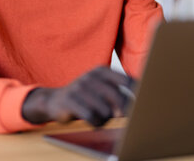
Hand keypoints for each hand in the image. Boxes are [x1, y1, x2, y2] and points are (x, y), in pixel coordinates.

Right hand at [21, 66, 135, 127]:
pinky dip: (95, 123)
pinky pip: (90, 117)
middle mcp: (91, 76)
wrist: (56, 100)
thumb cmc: (86, 96)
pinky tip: (92, 121)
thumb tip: (134, 107)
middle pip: (118, 97)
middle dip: (121, 111)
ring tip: (100, 117)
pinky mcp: (70, 100)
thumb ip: (118, 92)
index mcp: (102, 70)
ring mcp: (79, 87)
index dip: (136, 94)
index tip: (137, 103)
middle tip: (118, 115)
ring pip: (105, 110)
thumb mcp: (101, 87)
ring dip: (106, 119)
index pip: (127, 81)